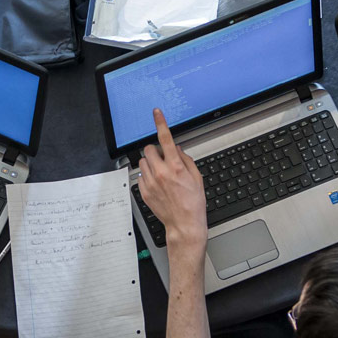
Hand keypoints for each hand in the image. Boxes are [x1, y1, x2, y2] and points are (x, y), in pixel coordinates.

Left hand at [136, 109, 206, 250]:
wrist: (184, 223)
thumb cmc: (193, 202)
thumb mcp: (196, 177)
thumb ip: (185, 159)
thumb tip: (177, 149)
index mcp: (175, 167)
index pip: (166, 139)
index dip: (161, 123)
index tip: (157, 113)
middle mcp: (161, 173)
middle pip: (149, 149)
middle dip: (155, 151)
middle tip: (164, 159)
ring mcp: (151, 183)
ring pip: (143, 162)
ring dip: (151, 163)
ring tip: (161, 173)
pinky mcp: (144, 192)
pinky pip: (141, 176)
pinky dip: (148, 176)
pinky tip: (158, 184)